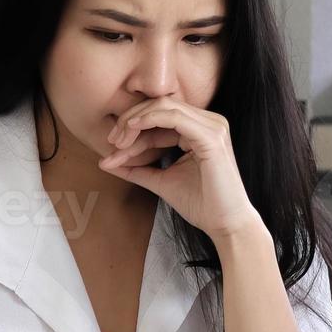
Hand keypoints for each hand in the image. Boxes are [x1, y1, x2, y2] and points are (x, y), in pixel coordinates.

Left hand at [98, 97, 262, 240]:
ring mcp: (212, 126)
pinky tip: (132, 132)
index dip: (132, 130)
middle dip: (130, 121)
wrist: (226, 225)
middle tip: (112, 141)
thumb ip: (137, 169)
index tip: (111, 148)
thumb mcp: (161, 181)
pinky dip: (148, 121)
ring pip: (163, 107)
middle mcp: (209, 122)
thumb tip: (106, 162)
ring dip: (135, 121)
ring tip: (118, 142)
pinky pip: (173, 117)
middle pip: (159, 106)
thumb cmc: (202, 205)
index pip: (160, 119)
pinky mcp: (211, 136)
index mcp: (200, 130)